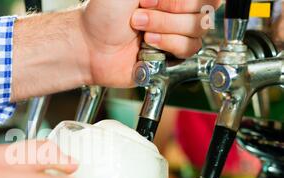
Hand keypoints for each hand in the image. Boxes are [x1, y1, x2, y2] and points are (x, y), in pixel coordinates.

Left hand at [12, 0, 220, 99]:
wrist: (89, 46)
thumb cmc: (103, 14)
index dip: (181, 0)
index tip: (149, 0)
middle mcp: (176, 12)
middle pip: (202, 11)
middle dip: (167, 14)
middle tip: (139, 16)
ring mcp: (175, 34)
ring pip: (197, 31)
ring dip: (165, 29)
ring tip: (141, 32)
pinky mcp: (171, 57)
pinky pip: (188, 51)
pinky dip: (167, 45)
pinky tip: (148, 45)